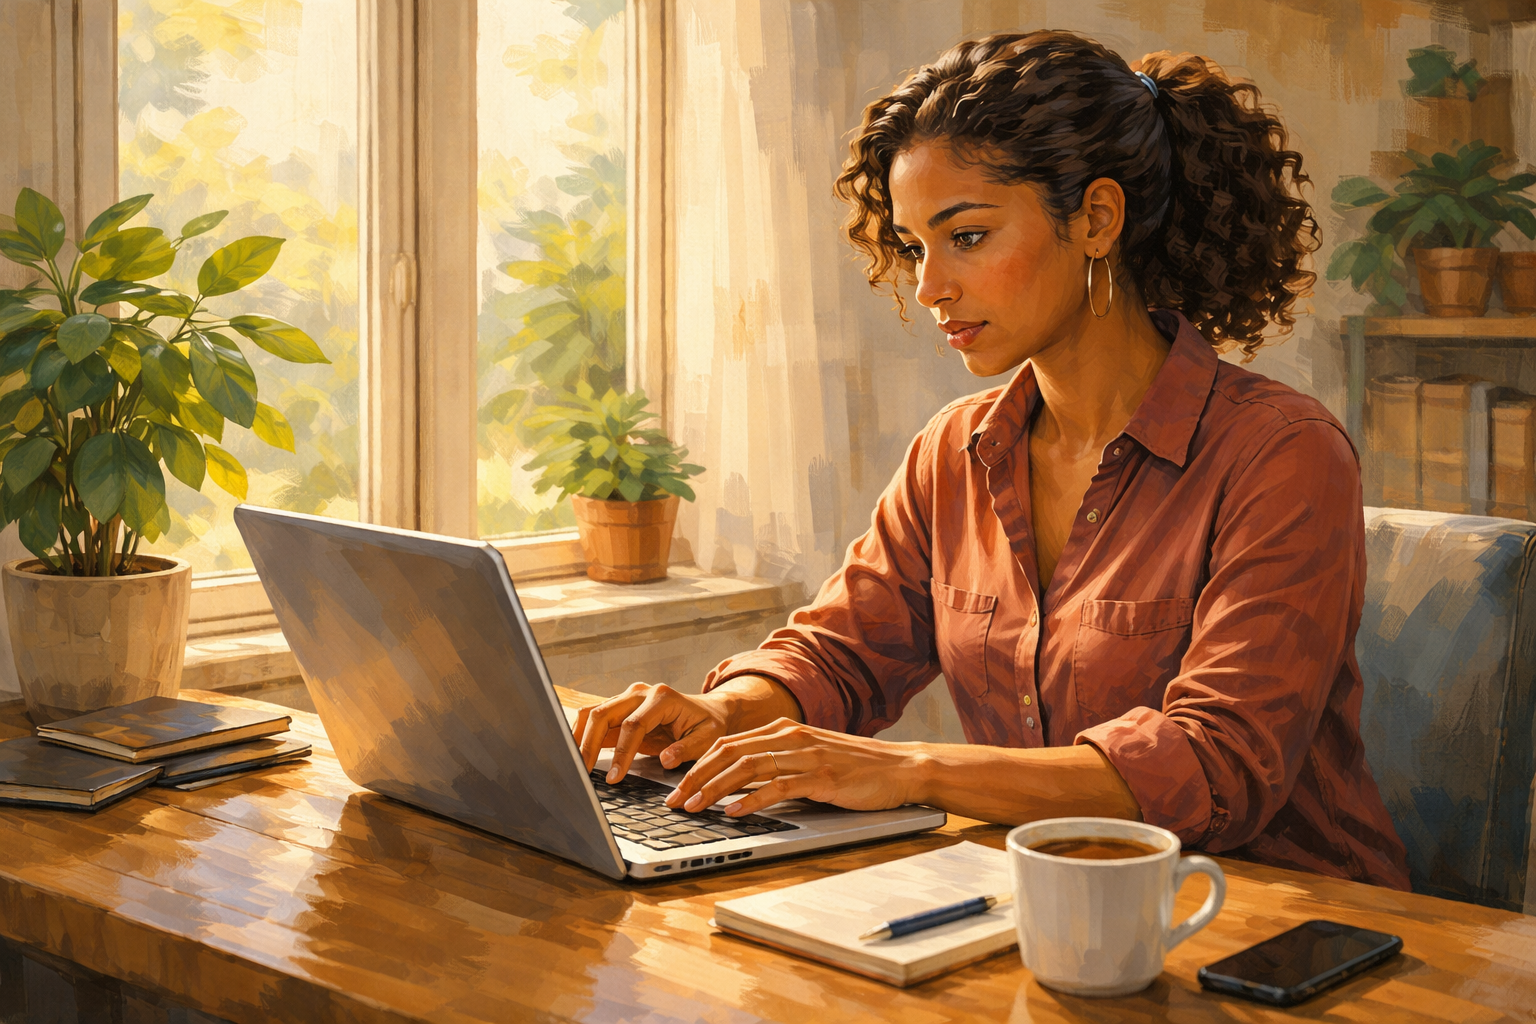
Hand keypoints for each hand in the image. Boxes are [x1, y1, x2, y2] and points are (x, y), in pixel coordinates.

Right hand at [573, 682, 733, 782]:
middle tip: (583, 772)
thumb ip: (687, 749)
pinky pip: (594, 717)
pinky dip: (582, 734)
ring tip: (573, 763)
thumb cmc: (708, 724)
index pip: (633, 725)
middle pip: (604, 714)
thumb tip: (666, 759)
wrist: (707, 710)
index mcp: (662, 698)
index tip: (614, 777)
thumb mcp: (708, 738)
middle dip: (590, 744)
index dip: (621, 753)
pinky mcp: (619, 707)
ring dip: (580, 737)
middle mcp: (640, 693)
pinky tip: (576, 753)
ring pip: (593, 712)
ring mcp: (627, 697)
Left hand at [664, 718, 928, 815]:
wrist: (902, 768)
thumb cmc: (857, 767)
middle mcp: (791, 737)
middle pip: (729, 752)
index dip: (697, 763)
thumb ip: (779, 762)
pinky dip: (751, 800)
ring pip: (747, 767)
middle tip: (673, 800)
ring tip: (693, 806)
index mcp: (784, 730)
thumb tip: (739, 783)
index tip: (676, 785)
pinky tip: (733, 812)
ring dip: (714, 788)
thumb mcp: (811, 757)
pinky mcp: (821, 777)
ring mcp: (806, 755)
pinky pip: (777, 786)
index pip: (728, 743)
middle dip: (695, 776)